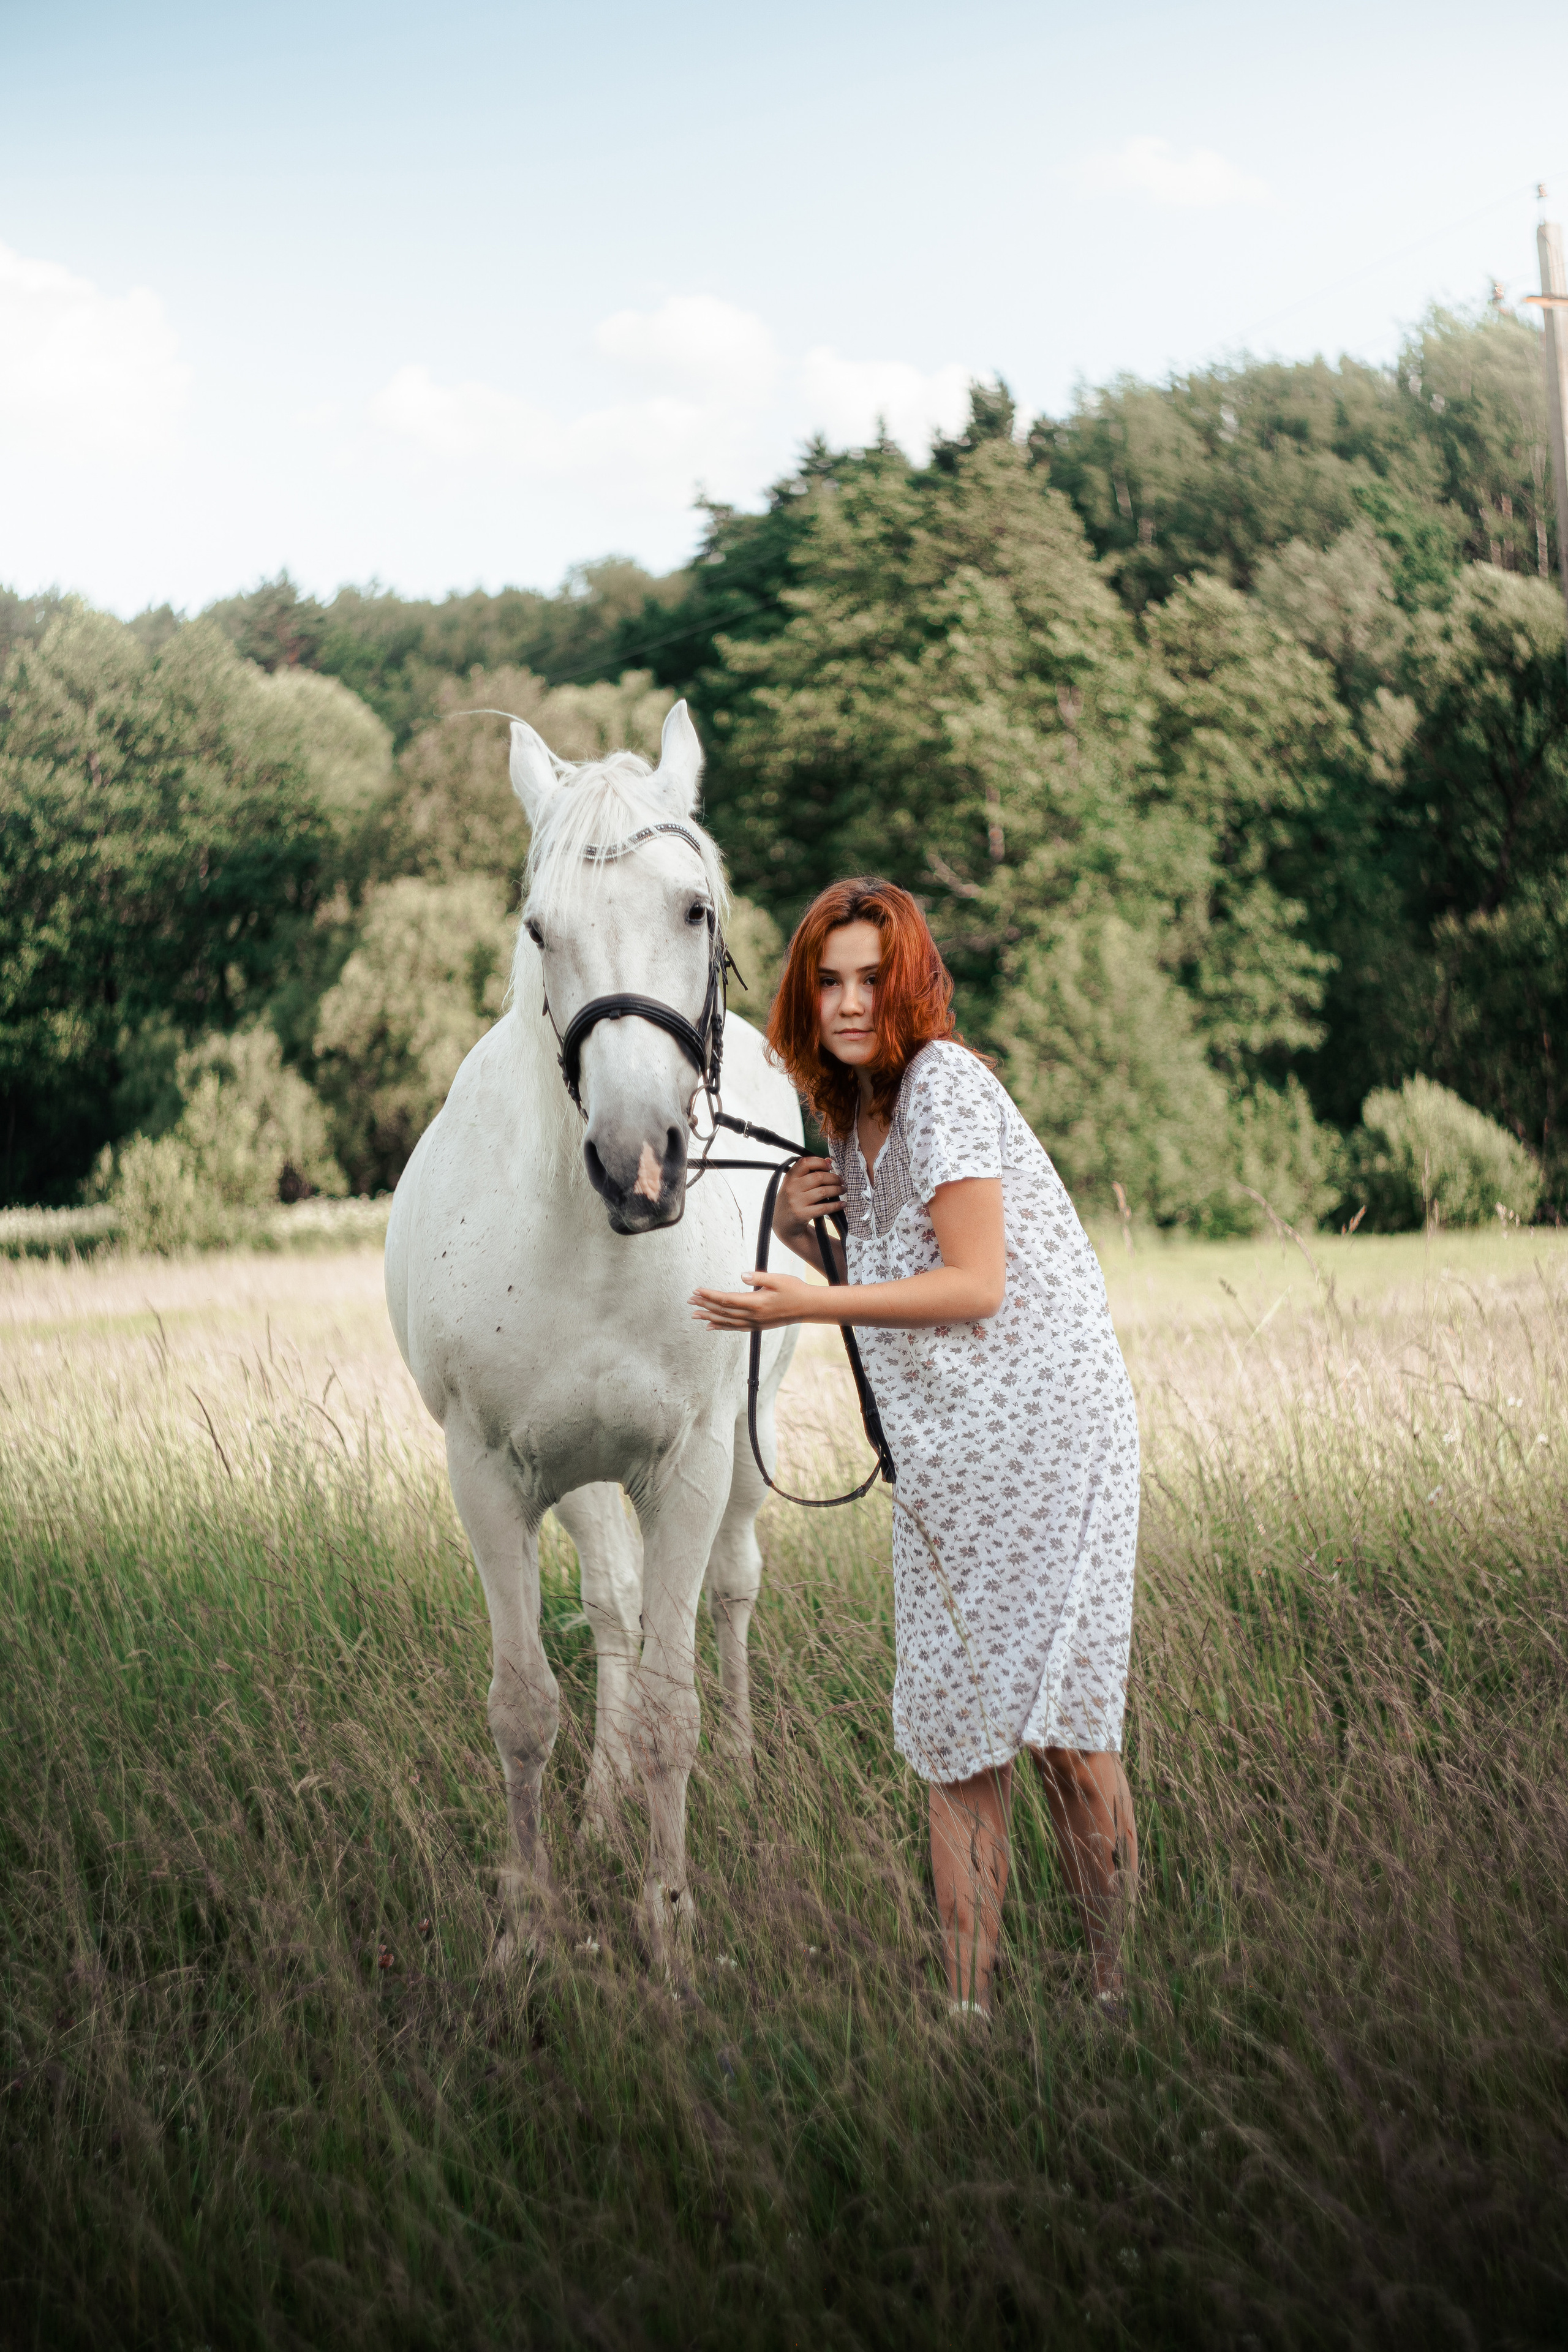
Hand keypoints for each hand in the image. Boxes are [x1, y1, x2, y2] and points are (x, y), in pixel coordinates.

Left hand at [689, 1270, 817, 1330]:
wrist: (808, 1307)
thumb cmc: (794, 1290)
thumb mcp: (778, 1279)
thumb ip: (758, 1277)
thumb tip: (741, 1275)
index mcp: (756, 1303)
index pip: (726, 1300)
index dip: (710, 1296)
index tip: (697, 1291)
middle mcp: (753, 1316)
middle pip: (723, 1311)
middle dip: (704, 1306)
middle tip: (689, 1302)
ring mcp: (755, 1323)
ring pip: (727, 1322)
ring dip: (709, 1318)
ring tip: (695, 1315)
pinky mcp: (758, 1326)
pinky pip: (735, 1328)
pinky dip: (721, 1327)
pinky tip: (712, 1327)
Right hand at [775, 1155, 842, 1247]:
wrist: (782, 1224)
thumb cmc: (792, 1201)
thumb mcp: (793, 1185)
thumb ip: (808, 1173)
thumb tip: (829, 1160)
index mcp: (789, 1178)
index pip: (805, 1163)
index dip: (820, 1162)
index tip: (830, 1165)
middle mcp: (791, 1188)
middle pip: (818, 1177)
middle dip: (834, 1178)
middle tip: (841, 1181)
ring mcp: (796, 1202)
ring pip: (823, 1191)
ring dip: (837, 1190)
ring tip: (843, 1190)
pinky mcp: (802, 1215)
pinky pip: (824, 1208)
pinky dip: (836, 1205)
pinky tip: (843, 1204)